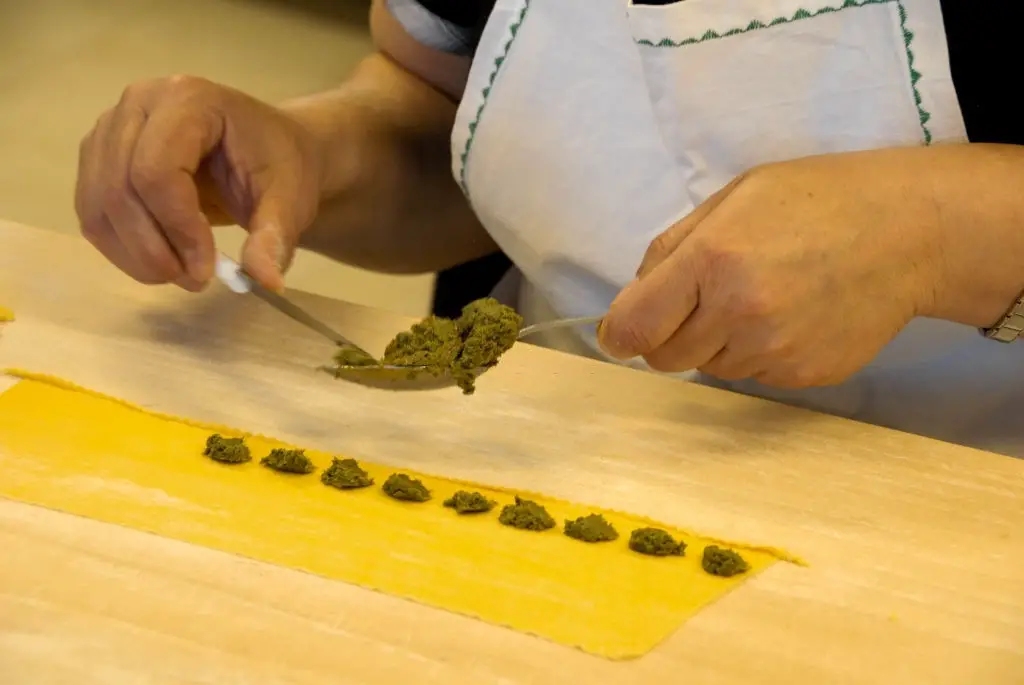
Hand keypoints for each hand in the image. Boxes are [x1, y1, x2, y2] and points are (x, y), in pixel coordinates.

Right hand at [75, 75, 324, 291]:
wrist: (266, 150)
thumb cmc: (279, 165)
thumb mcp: (291, 199)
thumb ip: (275, 237)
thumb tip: (266, 282)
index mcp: (189, 99)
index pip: (156, 169)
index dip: (177, 227)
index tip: (208, 269)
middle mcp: (139, 103)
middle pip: (120, 187)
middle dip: (155, 248)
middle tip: (196, 281)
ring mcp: (111, 128)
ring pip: (98, 204)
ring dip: (136, 255)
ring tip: (183, 275)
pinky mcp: (99, 158)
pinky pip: (93, 212)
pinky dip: (122, 249)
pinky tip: (161, 262)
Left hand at [597, 150, 945, 387]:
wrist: (909, 232)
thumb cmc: (817, 200)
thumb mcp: (733, 197)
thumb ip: (672, 248)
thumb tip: (631, 299)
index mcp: (712, 260)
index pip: (635, 328)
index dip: (619, 334)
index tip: (620, 332)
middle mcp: (738, 313)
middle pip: (665, 358)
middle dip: (668, 336)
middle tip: (699, 302)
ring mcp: (773, 350)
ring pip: (709, 367)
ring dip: (715, 343)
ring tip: (759, 297)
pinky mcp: (802, 375)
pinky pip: (753, 375)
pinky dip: (756, 353)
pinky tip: (789, 315)